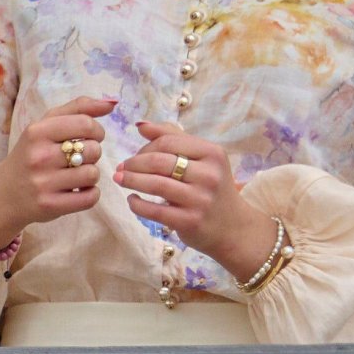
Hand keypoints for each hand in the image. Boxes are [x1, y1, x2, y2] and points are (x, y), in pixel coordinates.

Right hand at [0, 96, 116, 250]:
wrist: (4, 194)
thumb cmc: (32, 153)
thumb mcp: (46, 125)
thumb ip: (79, 108)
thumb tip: (113, 102)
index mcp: (37, 132)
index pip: (86, 124)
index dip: (97, 131)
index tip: (91, 137)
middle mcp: (39, 156)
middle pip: (94, 150)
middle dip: (93, 153)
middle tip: (79, 158)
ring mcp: (43, 183)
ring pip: (93, 174)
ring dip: (90, 175)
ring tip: (76, 175)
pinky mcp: (50, 206)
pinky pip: (90, 197)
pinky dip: (90, 194)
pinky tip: (78, 190)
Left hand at [114, 122, 278, 282]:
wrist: (233, 228)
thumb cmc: (213, 189)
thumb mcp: (203, 160)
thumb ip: (174, 138)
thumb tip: (141, 125)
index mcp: (212, 154)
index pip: (169, 141)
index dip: (146, 147)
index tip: (135, 155)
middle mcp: (209, 175)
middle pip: (159, 161)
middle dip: (134, 163)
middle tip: (121, 168)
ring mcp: (200, 199)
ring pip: (155, 184)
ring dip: (131, 180)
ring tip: (120, 180)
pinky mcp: (190, 221)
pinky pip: (155, 210)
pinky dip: (137, 204)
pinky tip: (132, 200)